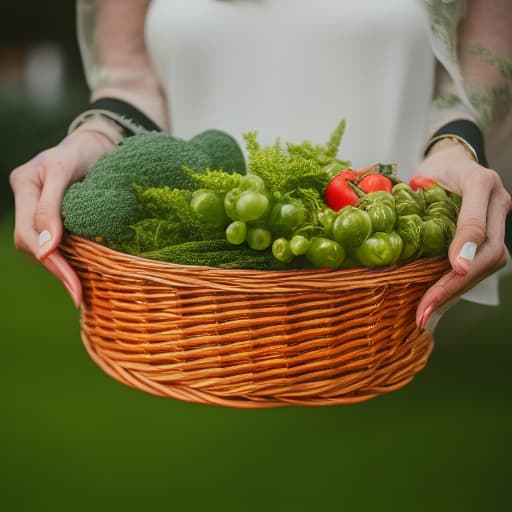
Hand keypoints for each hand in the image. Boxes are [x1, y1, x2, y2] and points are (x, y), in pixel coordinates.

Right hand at [9, 130, 115, 306]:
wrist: (100, 143)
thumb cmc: (84, 151)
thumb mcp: (66, 171)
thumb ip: (51, 207)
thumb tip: (44, 249)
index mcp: (25, 184)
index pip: (29, 230)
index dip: (49, 257)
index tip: (72, 281)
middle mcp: (28, 198)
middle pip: (31, 243)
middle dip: (56, 269)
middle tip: (78, 294)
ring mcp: (38, 208)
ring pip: (41, 246)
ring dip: (60, 268)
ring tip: (79, 288)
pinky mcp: (54, 215)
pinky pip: (54, 242)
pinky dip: (66, 259)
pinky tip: (79, 273)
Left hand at [413, 138, 510, 329]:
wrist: (454, 163)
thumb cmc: (436, 169)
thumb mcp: (424, 175)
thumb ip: (417, 198)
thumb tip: (401, 235)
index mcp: (480, 182)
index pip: (477, 219)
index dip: (467, 244)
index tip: (457, 268)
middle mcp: (498, 202)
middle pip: (491, 251)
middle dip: (457, 282)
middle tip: (427, 306)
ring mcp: (500, 220)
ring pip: (491, 263)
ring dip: (457, 290)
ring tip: (427, 310)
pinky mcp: (494, 235)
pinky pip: (482, 264)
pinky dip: (459, 285)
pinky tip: (438, 301)